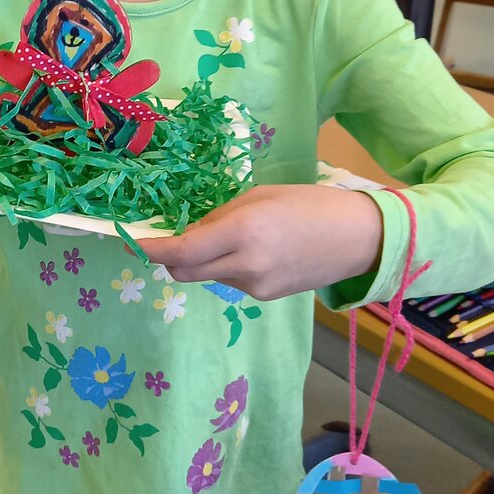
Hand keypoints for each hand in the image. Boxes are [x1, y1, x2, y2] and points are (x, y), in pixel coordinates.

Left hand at [142, 185, 384, 300]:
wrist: (359, 238)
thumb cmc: (310, 203)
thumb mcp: (260, 196)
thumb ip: (220, 216)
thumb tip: (189, 232)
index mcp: (243, 232)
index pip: (182, 251)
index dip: (152, 249)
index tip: (134, 242)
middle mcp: (245, 265)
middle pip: (185, 272)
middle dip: (170, 258)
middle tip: (171, 238)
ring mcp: (255, 286)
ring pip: (208, 275)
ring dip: (204, 259)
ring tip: (236, 236)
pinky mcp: (265, 297)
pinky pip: (231, 280)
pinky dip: (228, 266)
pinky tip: (257, 251)